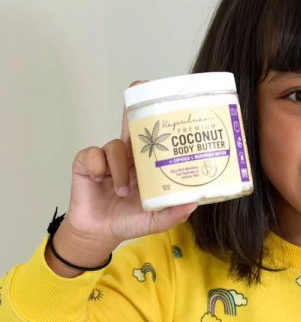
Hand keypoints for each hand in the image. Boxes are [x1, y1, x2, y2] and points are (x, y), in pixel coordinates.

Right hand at [64, 81, 197, 248]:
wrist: (100, 233)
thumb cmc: (130, 221)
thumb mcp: (156, 220)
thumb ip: (174, 214)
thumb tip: (193, 203)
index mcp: (147, 165)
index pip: (153, 139)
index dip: (158, 122)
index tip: (166, 105)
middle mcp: (128, 157)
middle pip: (131, 127)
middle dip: (134, 111)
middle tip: (138, 88)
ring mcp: (107, 158)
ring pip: (115, 145)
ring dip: (120, 168)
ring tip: (122, 190)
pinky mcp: (87, 164)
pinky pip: (92, 155)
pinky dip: (97, 166)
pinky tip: (100, 180)